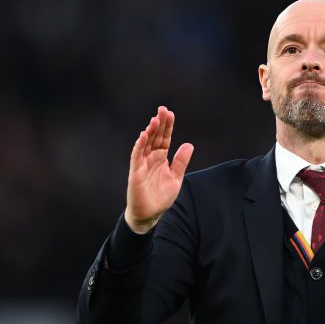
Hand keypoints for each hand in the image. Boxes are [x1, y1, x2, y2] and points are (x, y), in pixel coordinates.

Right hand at [125, 106, 194, 233]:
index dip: (168, 126)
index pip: (165, 138)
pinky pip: (137, 155)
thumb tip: (189, 144)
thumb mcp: (176, 178)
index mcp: (161, 158)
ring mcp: (142, 163)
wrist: (149, 214)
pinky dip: (140, 145)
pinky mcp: (135, 171)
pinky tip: (143, 135)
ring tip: (155, 119)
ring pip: (146, 143)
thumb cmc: (161, 197)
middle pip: (155, 137)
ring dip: (150, 131)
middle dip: (159, 123)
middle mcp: (151, 158)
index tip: (170, 113)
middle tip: (162, 109)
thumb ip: (181, 162)